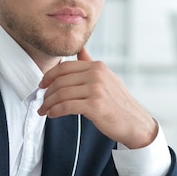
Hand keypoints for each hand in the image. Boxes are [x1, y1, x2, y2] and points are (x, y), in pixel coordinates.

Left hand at [39, 48, 156, 148]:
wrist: (136, 124)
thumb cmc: (119, 104)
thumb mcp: (107, 79)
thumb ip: (91, 64)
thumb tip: (80, 51)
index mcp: (97, 66)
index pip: (65, 67)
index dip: (49, 76)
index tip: (41, 85)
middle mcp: (96, 74)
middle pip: (60, 80)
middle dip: (46, 92)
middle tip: (41, 102)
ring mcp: (96, 89)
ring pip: (61, 94)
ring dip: (48, 104)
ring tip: (43, 111)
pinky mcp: (95, 105)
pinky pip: (66, 106)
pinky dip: (55, 111)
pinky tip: (51, 115)